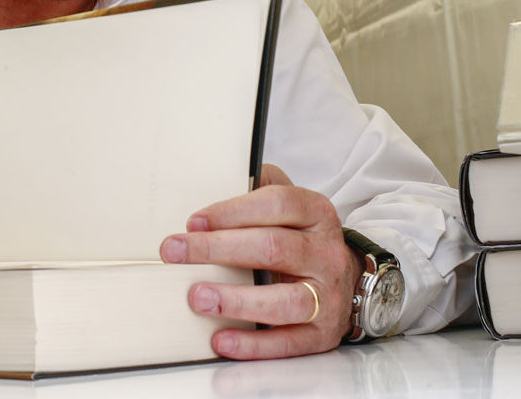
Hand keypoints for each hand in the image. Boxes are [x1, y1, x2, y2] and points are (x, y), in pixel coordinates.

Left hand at [159, 165, 362, 358]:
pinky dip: (253, 344)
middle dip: (219, 249)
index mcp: (316, 213)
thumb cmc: (300, 238)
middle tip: (176, 252)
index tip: (193, 222)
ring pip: (286, 301)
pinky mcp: (323, 335)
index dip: (232, 211)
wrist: (344, 280)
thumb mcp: (288, 206)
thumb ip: (257, 189)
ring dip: (238, 300)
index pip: (277, 204)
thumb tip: (213, 176)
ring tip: (198, 298)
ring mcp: (329, 296)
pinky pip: (288, 342)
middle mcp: (326, 253)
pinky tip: (221, 340)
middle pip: (274, 248)